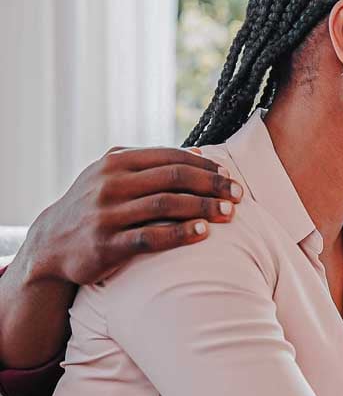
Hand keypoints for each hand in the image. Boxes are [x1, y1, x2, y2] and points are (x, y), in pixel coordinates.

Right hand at [26, 146, 241, 284]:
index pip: (171, 157)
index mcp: (116, 162)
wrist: (50, 244)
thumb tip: (200, 151)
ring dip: (203, 207)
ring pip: (166, 205)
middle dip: (212, 185)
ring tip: (230, 213)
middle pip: (174, 178)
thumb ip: (152, 162)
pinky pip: (151, 236)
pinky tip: (203, 233)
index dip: (205, 166)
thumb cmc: (94, 205)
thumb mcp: (113, 175)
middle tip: (238, 195)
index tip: (230, 176)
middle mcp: (111, 184)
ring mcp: (108, 213)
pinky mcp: (107, 244)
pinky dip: (180, 233)